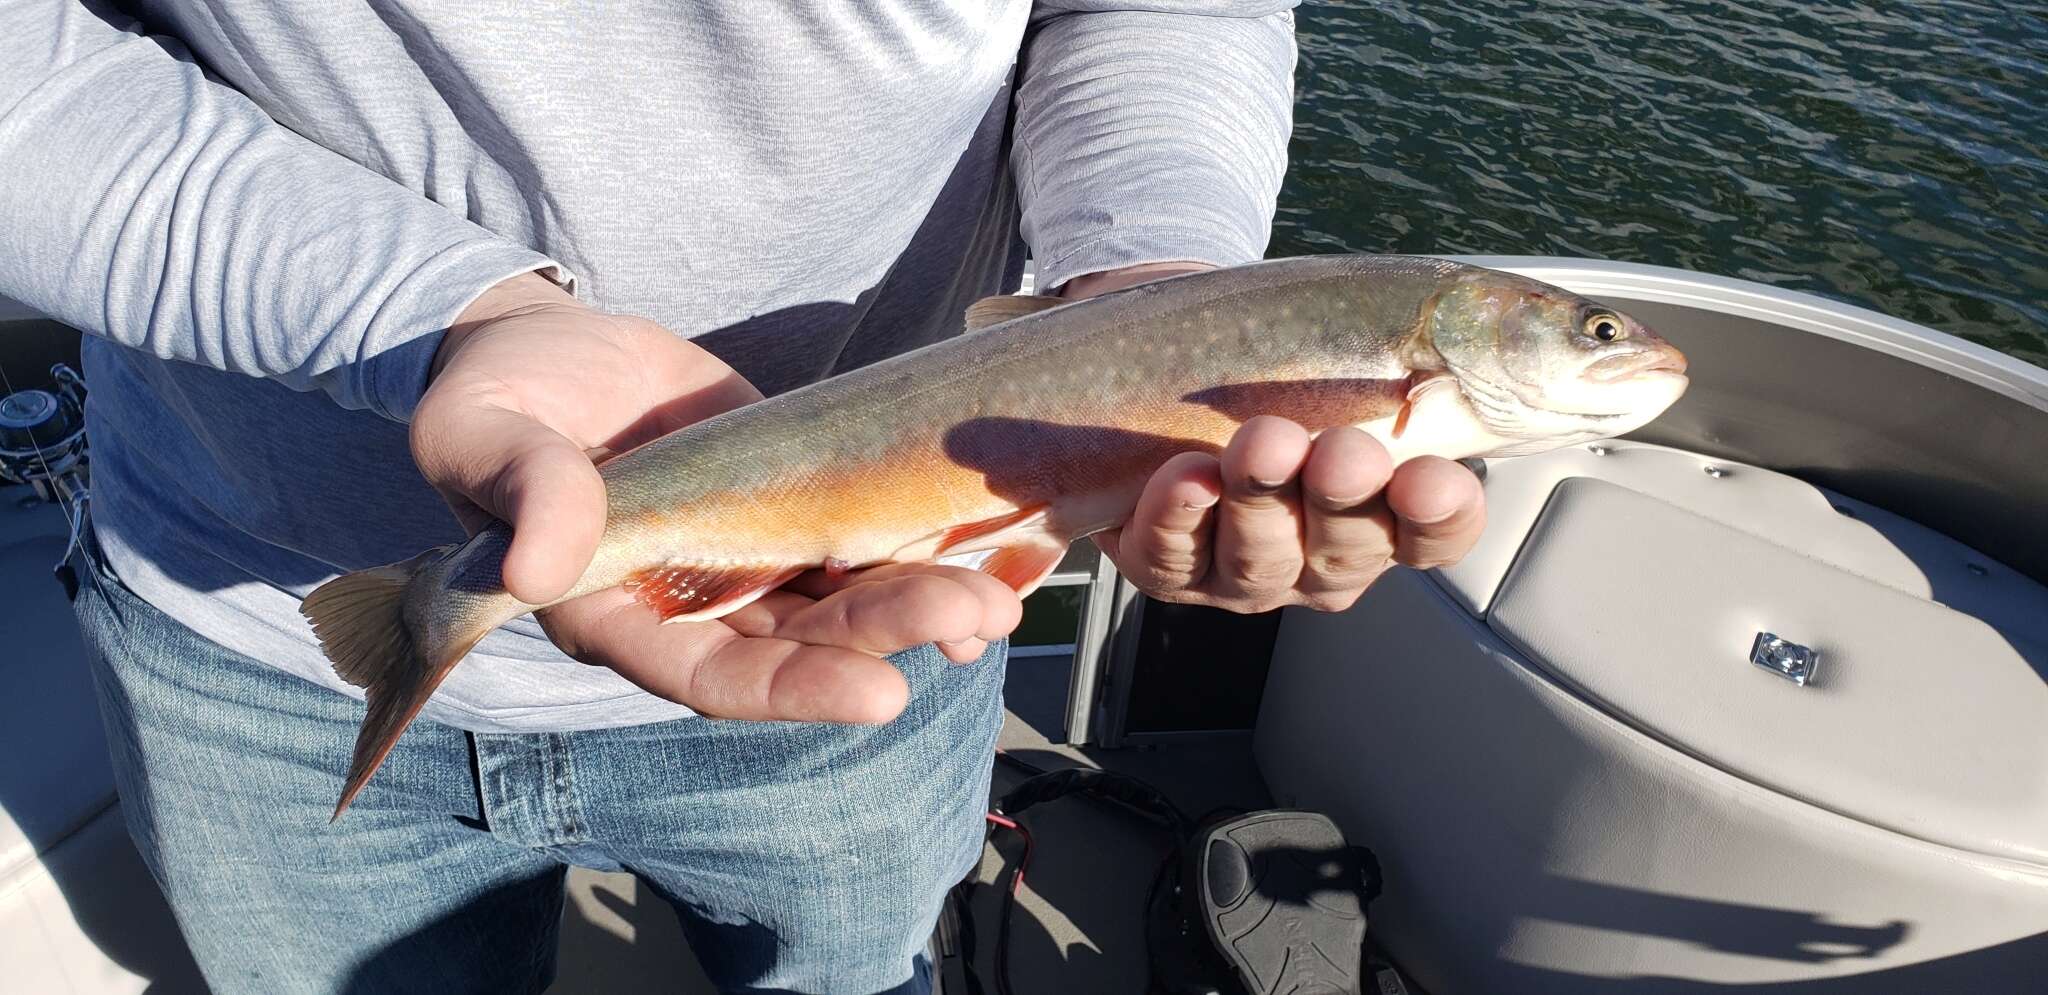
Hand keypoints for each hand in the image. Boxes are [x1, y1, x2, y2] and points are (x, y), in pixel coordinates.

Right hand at [409, 273, 1019, 723]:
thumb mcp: (487, 437)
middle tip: (974, 614)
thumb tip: (536, 567)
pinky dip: (917, 552)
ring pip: (842, 601)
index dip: (797, 689)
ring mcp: (748, 557)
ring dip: (919, 605)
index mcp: (619, 613)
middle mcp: (695, 605)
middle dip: (890, 633)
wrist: (546, 346)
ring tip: (997, 600)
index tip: (883, 692)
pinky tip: (984, 557)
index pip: (714, 675)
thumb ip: (527, 493)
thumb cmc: (496, 402)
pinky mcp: (788, 502)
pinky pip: (858, 539)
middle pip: (803, 642)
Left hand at [1064, 263, 1486, 613]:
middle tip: (1345, 452)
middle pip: (1346, 547)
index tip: (1435, 480)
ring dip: (1263, 498)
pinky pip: (1173, 555)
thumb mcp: (1377, 348)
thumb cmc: (1284, 361)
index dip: (1439, 518)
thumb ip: (1441, 352)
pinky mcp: (1170, 564)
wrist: (1172, 358)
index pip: (1433, 534)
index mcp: (1387, 514)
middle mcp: (1321, 554)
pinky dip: (1179, 517)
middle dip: (1345, 498)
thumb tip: (1537, 329)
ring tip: (1261, 442)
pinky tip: (1188, 476)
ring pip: (1260, 555)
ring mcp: (1245, 568)